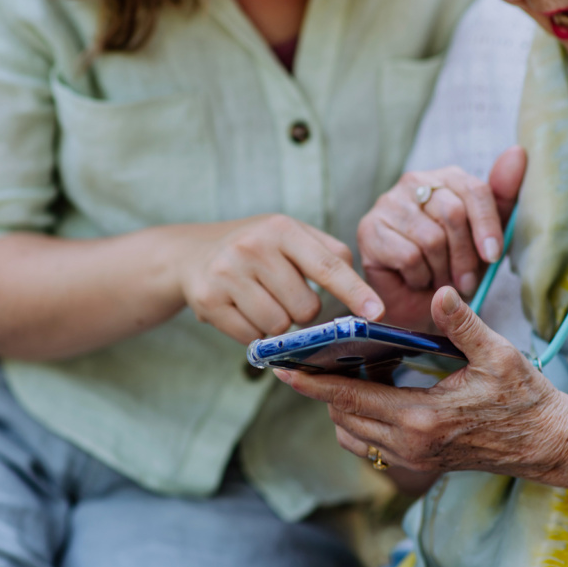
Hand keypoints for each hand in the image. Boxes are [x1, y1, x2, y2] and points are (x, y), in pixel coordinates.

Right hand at [178, 214, 383, 343]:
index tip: (376, 312)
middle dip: (302, 310)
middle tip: (283, 294)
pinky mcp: (208, 302)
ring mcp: (227, 275)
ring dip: (278, 323)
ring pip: (280, 326)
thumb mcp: (289, 236)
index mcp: (281, 229)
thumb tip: (361, 292)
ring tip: (261, 301)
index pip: (328, 265)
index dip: (355, 292)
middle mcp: (252, 247)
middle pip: (306, 308)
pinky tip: (242, 311)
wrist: (190, 254)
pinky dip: (254, 333)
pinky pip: (252, 338)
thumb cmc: (256, 248)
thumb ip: (329, 254)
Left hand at [274, 286, 567, 481]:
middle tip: (310, 359)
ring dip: (341, 407)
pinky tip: (373, 393)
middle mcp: (410, 445)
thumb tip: (437, 291)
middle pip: (343, 417)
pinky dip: (360, 422)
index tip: (280, 369)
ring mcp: (415, 459)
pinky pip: (371, 445)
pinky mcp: (422, 464)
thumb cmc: (528, 399)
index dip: (312, 382)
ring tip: (343, 372)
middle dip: (322, 390)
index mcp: (421, 418)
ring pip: (353, 436)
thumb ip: (462, 323)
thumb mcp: (499, 354)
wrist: (552, 445)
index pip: (350, 398)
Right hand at [356, 147, 525, 330]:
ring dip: (441, 270)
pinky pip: (409, 256)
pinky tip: (415, 279)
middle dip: (464, 256)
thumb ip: (502, 198)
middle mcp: (414, 182)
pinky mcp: (369, 229)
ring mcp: (388, 203)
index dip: (487, 226)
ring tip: (439, 279)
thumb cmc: (453, 267)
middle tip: (465, 281)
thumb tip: (518, 152)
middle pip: (452, 213)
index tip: (492, 257)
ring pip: (431, 238)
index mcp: (446, 178)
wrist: (417, 304)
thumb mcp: (485, 238)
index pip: (474, 189)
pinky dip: (419, 277)